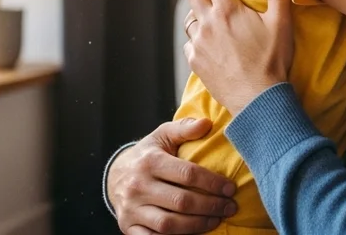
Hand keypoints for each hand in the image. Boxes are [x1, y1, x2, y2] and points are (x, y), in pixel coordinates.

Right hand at [108, 118, 237, 233]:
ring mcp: (132, 208)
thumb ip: (184, 128)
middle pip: (181, 202)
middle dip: (210, 206)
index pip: (187, 174)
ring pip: (169, 224)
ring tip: (216, 220)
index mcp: (150, 161)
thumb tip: (207, 123)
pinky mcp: (128, 226)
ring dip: (197, 225)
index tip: (230, 188)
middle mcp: (138, 186)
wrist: (115, 176)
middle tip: (230, 207)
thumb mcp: (163, 136)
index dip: (213, 183)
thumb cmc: (148, 155)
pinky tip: (193, 233)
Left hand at [183, 0, 294, 115]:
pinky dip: (196, 35)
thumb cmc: (272, 61)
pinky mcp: (196, 62)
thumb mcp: (281, 22)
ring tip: (208, 8)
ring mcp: (199, 44)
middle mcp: (208, 23)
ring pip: (189, 18)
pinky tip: (207, 38)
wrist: (258, 100)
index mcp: (227, 10)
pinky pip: (189, 43)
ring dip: (197, 9)